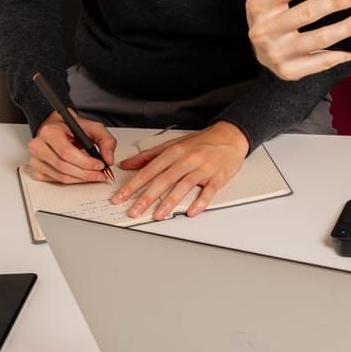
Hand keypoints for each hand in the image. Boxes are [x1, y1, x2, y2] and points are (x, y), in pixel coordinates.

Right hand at [26, 110, 116, 183]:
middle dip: (86, 173)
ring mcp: (35, 159)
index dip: (85, 162)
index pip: (67, 152)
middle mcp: (38, 145)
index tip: (100, 165)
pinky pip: (56, 180)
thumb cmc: (73, 128)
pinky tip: (81, 176)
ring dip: (81, 179)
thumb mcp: (93, 127)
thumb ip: (106, 140)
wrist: (58, 128)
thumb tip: (109, 159)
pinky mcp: (37, 169)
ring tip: (94, 175)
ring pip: (60, 177)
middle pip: (63, 167)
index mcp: (49, 132)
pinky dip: (72, 181)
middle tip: (101, 174)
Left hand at [109, 122, 249, 220]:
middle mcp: (187, 159)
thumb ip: (149, 156)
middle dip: (146, 197)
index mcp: (174, 151)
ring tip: (158, 215)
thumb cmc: (201, 142)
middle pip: (164, 179)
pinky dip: (200, 202)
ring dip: (170, 201)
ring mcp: (203, 168)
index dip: (133, 184)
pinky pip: (208, 191)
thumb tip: (127, 164)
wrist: (230, 136)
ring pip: (184, 185)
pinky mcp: (218, 177)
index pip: (149, 170)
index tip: (120, 196)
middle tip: (133, 210)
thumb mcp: (173, 144)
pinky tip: (191, 211)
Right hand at [246, 0, 350, 79]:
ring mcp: (278, 53)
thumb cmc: (267, 15)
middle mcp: (265, 31)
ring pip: (318, 39)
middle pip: (306, 13)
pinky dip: (343, 53)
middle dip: (334, 2)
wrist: (261, 52)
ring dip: (345, 28)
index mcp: (258, 7)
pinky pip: (322, 62)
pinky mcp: (290, 71)